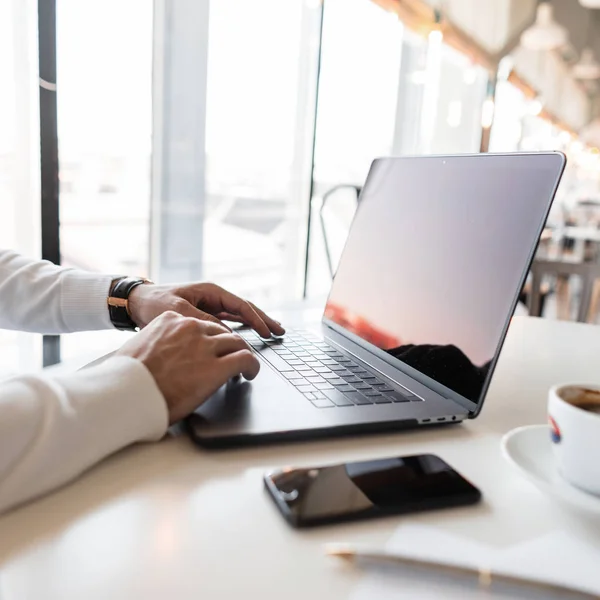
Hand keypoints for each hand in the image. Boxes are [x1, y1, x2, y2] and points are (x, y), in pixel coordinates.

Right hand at [116, 311, 259, 423]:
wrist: (125, 393)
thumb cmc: (125, 378)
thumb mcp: (137, 349)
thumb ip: (155, 346)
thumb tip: (159, 360)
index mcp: (170, 320)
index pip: (199, 325)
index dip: (207, 340)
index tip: (209, 350)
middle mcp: (190, 328)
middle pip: (221, 332)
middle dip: (227, 346)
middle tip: (230, 358)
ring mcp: (205, 346)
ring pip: (237, 342)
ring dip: (241, 354)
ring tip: (243, 368)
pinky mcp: (217, 366)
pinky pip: (245, 359)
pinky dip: (252, 366)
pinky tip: (250, 374)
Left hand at [128, 282, 284, 337]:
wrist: (135, 303)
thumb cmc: (154, 303)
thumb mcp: (179, 312)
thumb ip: (203, 321)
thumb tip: (226, 335)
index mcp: (210, 291)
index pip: (241, 306)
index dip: (256, 319)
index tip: (268, 332)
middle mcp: (213, 297)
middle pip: (245, 309)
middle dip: (263, 320)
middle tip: (280, 332)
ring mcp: (210, 306)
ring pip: (238, 316)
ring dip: (255, 324)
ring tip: (272, 332)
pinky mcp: (204, 316)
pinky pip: (228, 322)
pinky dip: (241, 328)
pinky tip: (250, 334)